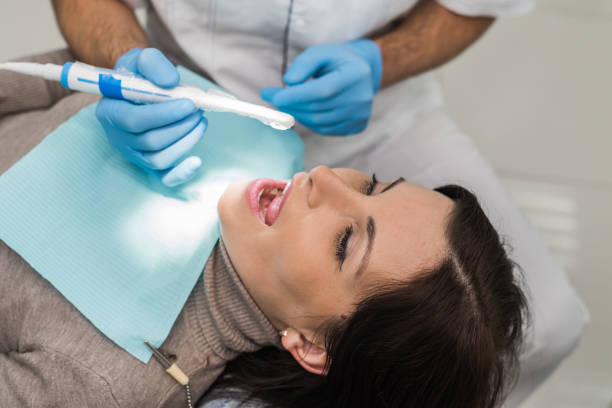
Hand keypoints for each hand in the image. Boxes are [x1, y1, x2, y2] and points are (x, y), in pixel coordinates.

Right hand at [96, 48, 206, 186]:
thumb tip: (171, 82)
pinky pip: (164, 178)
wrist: (139, 88)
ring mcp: (133, 153)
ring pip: (159, 159)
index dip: (164, 114)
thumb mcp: (141, 60)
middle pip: (150, 141)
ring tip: (200, 122)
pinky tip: (197, 162)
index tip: (189, 103)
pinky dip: (181, 173)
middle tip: (199, 111)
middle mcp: (118, 137)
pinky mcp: (148, 164)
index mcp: (110, 112)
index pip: (133, 120)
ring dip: (186, 142)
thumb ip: (153, 64)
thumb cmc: (139, 75)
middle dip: (180, 126)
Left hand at [261, 39, 381, 135]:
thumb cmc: (336, 60)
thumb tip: (288, 81)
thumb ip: (304, 63)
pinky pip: (325, 130)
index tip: (272, 95)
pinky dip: (308, 121)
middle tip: (272, 97)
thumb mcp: (321, 52)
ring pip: (319, 122)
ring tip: (287, 102)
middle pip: (318, 108)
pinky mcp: (356, 127)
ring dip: (297, 114)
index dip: (295, 96)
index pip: (321, 91)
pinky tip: (303, 110)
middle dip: (290, 104)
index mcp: (355, 75)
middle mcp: (361, 98)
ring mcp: (360, 115)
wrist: (362, 73)